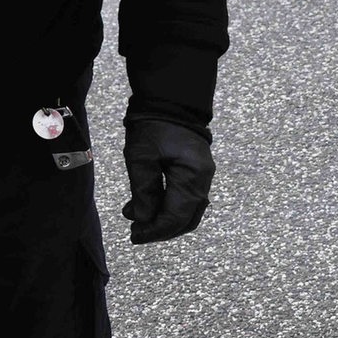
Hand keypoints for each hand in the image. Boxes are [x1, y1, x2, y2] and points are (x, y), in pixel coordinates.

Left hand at [120, 115, 212, 243]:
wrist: (170, 101)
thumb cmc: (154, 125)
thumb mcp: (141, 158)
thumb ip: (144, 191)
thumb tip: (144, 219)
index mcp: (192, 178)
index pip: (175, 218)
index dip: (155, 231)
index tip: (134, 236)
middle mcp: (203, 182)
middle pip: (185, 220)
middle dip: (160, 230)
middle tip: (136, 232)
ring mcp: (202, 178)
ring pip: (186, 213)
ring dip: (163, 220)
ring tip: (138, 218)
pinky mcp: (196, 174)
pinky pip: (185, 200)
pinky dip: (168, 207)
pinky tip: (147, 205)